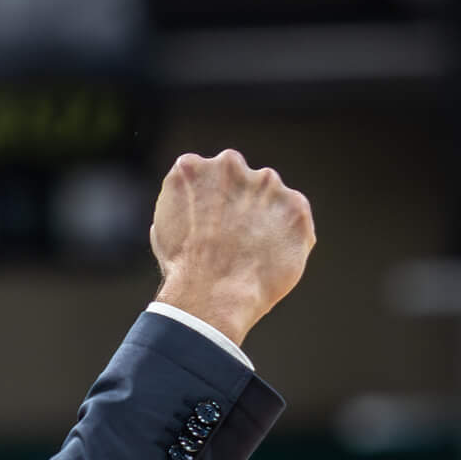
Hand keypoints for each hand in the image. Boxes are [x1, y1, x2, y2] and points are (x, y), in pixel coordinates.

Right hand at [147, 150, 315, 347]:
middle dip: (241, 203)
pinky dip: (289, 238)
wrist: (212, 294)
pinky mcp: (295, 206)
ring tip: (251, 254)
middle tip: (233, 239)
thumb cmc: (183, 268)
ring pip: (271, 197)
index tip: (211, 225)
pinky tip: (269, 259)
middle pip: (242, 179)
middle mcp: (229, 165)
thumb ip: (186, 203)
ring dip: (266, 218)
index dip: (210, 203)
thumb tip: (199, 207)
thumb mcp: (164, 227)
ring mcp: (266, 183)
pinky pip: (296, 220)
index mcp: (191, 168)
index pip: (206, 174)